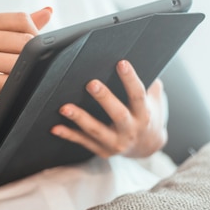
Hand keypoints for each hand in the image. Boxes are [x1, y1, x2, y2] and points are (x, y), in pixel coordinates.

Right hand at [0, 7, 52, 122]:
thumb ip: (16, 27)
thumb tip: (48, 12)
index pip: (21, 19)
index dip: (35, 35)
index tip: (32, 50)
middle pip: (25, 41)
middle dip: (31, 57)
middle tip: (23, 67)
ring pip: (21, 62)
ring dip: (22, 73)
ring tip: (11, 77)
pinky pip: (9, 82)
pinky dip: (14, 87)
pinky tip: (5, 88)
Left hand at [51, 60, 167, 158]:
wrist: (146, 146)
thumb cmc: (146, 114)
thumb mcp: (153, 99)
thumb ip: (148, 82)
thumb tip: (133, 59)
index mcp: (144, 114)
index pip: (138, 95)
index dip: (130, 79)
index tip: (121, 63)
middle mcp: (131, 130)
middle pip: (118, 114)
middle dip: (104, 99)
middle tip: (91, 83)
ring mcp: (116, 143)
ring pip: (96, 130)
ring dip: (80, 118)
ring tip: (64, 107)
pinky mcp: (103, 151)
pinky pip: (83, 142)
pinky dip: (68, 135)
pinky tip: (55, 128)